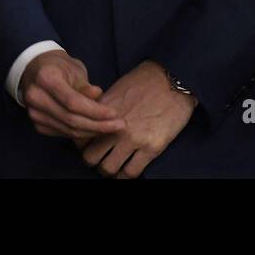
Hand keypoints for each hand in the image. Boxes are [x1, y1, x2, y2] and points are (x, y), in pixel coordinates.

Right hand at [21, 49, 124, 140]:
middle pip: (71, 119)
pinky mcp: (37, 124)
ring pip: (68, 130)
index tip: (114, 114)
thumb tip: (99, 97)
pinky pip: (63, 133)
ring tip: (110, 128)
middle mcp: (36, 98)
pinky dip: (80, 133)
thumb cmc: (60, 67)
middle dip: (97, 125)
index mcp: (46, 79)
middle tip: (118, 125)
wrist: (36, 70)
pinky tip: (95, 130)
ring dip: (92, 131)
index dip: (95, 111)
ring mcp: (34, 113)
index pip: (73, 102)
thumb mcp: (75, 69)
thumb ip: (85, 86)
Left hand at [78, 60, 195, 178]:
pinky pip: (131, 172)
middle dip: (94, 160)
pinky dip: (127, 174)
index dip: (83, 144)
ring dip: (110, 170)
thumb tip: (94, 124)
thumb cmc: (146, 81)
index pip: (80, 137)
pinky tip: (130, 168)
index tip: (90, 146)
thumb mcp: (117, 90)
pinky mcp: (151, 147)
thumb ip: (103, 109)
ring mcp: (133, 138)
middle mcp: (114, 127)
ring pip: (108, 169)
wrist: (174, 79)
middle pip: (90, 157)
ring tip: (117, 165)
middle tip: (103, 158)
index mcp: (104, 111)